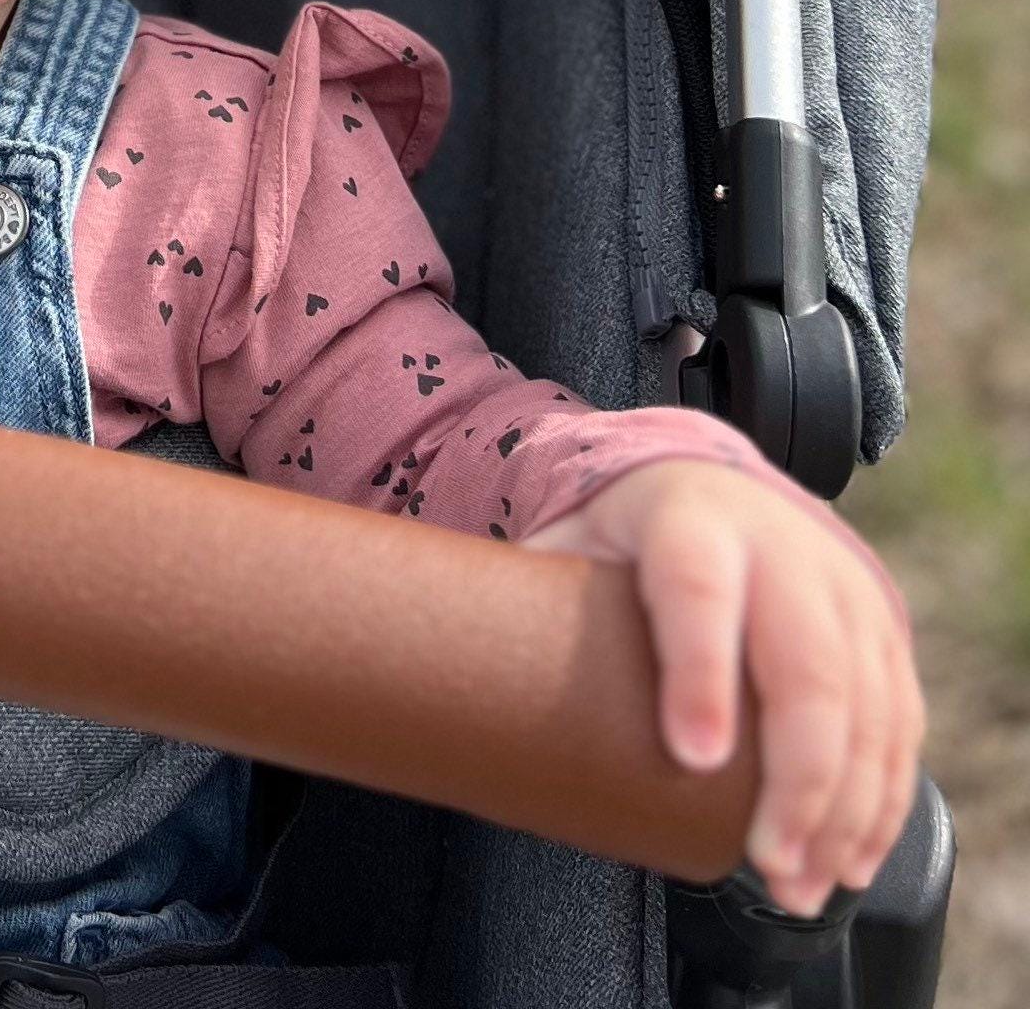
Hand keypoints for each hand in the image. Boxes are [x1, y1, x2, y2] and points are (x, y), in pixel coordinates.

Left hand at [526, 459, 922, 916]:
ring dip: (845, 808)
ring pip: (865, 702)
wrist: (699, 477)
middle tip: (766, 860)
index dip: (699, 675)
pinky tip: (849, 854)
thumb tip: (460, 696)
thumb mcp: (570, 545)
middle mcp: (778, 546)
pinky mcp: (879, 625)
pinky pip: (897, 717)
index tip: (693, 758)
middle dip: (797, 777)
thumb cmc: (620, 533)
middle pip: (805, 663)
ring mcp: (840, 583)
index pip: (696, 592)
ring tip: (801, 880)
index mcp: (687, 520)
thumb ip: (533, 609)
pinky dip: (881, 796)